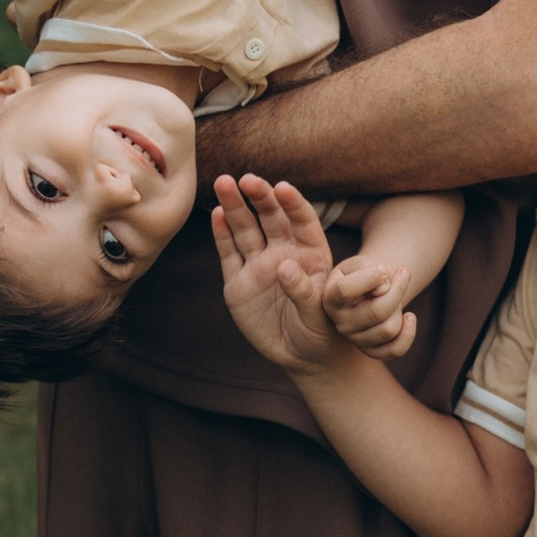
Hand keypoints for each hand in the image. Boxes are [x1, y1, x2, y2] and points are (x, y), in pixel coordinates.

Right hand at [211, 175, 349, 375]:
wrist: (301, 356)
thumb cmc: (320, 333)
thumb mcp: (319, 316)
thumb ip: (304, 291)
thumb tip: (285, 266)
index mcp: (311, 255)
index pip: (303, 222)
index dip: (293, 204)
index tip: (282, 188)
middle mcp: (284, 253)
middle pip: (271, 218)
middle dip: (259, 197)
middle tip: (247, 179)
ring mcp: (259, 265)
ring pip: (246, 229)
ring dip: (234, 206)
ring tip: (224, 183)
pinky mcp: (238, 281)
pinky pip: (229, 253)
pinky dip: (222, 233)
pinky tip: (216, 213)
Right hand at [322, 248, 420, 360]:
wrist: (365, 292)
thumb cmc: (362, 274)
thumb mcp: (360, 263)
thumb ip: (368, 268)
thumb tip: (383, 289)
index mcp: (332, 298)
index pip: (346, 290)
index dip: (370, 277)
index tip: (383, 268)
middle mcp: (341, 323)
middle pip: (377, 311)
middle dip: (397, 289)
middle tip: (403, 274)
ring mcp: (355, 339)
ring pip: (390, 329)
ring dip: (400, 307)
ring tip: (395, 296)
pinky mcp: (371, 350)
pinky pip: (395, 350)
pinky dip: (408, 333)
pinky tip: (409, 317)